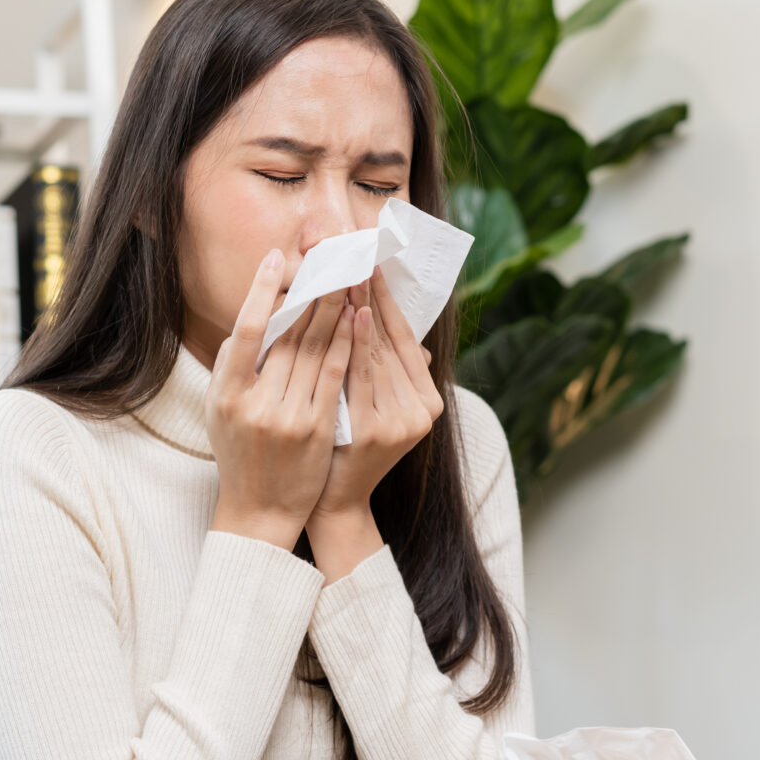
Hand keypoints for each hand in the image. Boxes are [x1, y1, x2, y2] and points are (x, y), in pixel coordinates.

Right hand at [206, 248, 355, 551]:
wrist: (259, 511)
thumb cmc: (238, 453)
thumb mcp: (220, 409)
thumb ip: (231, 365)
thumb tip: (254, 316)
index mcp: (226, 394)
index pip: (246, 330)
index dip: (262, 291)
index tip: (275, 257)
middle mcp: (256, 404)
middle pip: (288, 335)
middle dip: (311, 291)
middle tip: (328, 256)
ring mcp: (288, 418)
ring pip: (315, 350)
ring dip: (334, 308)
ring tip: (347, 275)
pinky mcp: (318, 429)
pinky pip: (336, 376)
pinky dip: (346, 343)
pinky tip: (357, 316)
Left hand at [309, 266, 443, 526]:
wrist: (332, 502)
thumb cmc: (346, 447)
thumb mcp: (375, 406)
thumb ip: (389, 370)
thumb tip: (403, 330)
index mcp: (427, 403)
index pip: (406, 340)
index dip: (389, 301)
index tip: (373, 265)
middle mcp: (421, 412)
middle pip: (392, 342)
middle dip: (372, 298)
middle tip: (358, 257)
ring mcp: (400, 423)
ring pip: (379, 354)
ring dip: (364, 311)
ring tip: (352, 275)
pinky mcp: (375, 431)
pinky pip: (361, 376)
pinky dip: (355, 343)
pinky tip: (350, 315)